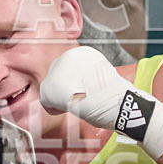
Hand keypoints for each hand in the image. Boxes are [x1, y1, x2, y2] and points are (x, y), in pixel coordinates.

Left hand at [39, 46, 162, 158]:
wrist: (112, 100)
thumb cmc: (115, 95)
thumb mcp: (104, 78)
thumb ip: (91, 78)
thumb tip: (86, 88)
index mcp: (84, 52)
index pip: (74, 70)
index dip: (80, 84)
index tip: (88, 92)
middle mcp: (67, 55)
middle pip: (61, 77)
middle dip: (68, 90)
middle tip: (81, 100)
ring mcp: (55, 71)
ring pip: (54, 89)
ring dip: (63, 99)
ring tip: (78, 104)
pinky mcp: (48, 87)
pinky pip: (47, 103)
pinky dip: (57, 110)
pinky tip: (70, 109)